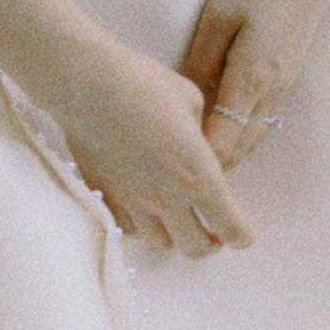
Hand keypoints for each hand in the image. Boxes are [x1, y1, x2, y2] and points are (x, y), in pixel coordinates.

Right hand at [58, 41, 255, 258]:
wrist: (87, 82)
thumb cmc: (143, 82)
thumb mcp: (190, 99)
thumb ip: (201, 133)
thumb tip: (197, 145)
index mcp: (198, 175)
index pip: (229, 226)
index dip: (241, 236)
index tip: (243, 235)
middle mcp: (168, 198)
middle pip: (196, 248)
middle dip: (211, 243)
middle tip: (212, 231)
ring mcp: (132, 201)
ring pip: (161, 244)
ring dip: (174, 236)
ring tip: (176, 220)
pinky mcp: (104, 195)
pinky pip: (128, 228)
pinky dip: (141, 226)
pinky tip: (142, 208)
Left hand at [181, 0, 329, 172]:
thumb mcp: (218, 14)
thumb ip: (200, 58)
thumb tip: (183, 97)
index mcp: (252, 78)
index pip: (224, 139)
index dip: (201, 162)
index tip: (172, 173)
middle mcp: (271, 92)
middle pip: (240, 148)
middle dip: (211, 166)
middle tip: (175, 174)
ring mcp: (282, 88)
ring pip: (252, 138)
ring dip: (227, 153)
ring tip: (193, 160)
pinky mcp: (286, 79)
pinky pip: (260, 121)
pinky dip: (240, 135)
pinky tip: (219, 131)